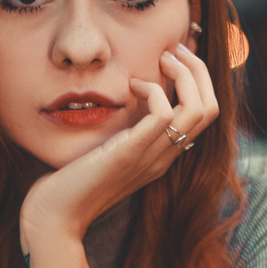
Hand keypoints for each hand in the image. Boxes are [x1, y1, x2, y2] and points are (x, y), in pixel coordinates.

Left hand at [19, 42, 218, 253]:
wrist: (55, 216)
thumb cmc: (71, 182)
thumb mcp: (107, 150)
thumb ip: (123, 130)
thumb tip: (123, 98)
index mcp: (162, 156)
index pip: (204, 115)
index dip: (198, 81)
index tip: (174, 59)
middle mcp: (164, 157)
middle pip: (210, 109)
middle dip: (198, 70)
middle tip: (173, 51)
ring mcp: (151, 157)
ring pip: (198, 110)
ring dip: (184, 74)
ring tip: (161, 60)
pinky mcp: (130, 154)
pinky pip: (163, 115)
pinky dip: (153, 91)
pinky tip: (131, 86)